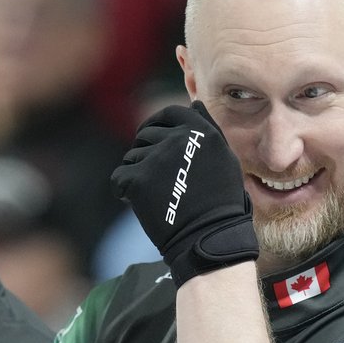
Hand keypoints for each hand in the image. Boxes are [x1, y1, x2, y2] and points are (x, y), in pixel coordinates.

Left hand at [111, 101, 258, 284]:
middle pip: (146, 135)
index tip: (150, 136)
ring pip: (132, 157)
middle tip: (156, 178)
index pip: (170, 114)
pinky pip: (119, 178)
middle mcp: (178, 138)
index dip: (157, 123)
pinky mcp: (138, 179)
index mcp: (201, 131)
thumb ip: (208, 130)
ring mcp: (157, 157)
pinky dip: (125, 191)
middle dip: (146, 152)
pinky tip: (141, 204)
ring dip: (137, 173)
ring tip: (156, 195)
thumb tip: (195, 104)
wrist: (209, 238)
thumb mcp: (224, 160)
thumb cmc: (221, 204)